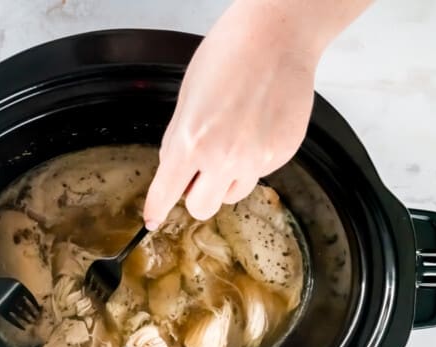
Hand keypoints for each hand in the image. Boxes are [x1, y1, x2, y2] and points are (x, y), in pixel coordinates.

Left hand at [143, 0, 367, 228]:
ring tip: (233, 141)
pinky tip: (256, 128)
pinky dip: (254, 161)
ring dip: (226, 179)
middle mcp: (225, 157)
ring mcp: (258, 159)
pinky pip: (260, 174)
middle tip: (199, 173)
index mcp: (193, 142)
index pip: (167, 192)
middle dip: (196, 195)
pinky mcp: (283, 155)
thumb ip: (178, 140)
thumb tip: (173, 170)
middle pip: (202, 208)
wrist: (276, 38)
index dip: (157, 209)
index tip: (153, 220)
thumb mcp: (188, 98)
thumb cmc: (229, 56)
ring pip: (233, 194)